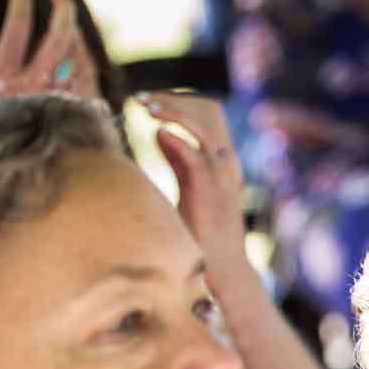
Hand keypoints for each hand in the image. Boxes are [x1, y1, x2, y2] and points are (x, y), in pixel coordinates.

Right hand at [0, 0, 102, 113]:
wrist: (13, 193)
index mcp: (3, 82)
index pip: (17, 31)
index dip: (21, 6)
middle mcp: (36, 90)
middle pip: (59, 38)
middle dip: (62, 10)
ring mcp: (63, 105)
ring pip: (80, 58)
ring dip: (76, 36)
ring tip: (70, 23)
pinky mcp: (82, 120)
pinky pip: (92, 83)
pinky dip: (88, 64)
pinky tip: (83, 57)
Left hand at [141, 93, 249, 279]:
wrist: (225, 270)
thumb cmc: (205, 233)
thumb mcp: (191, 187)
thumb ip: (178, 159)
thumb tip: (160, 133)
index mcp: (224, 159)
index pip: (209, 112)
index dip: (180, 100)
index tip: (150, 102)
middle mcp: (226, 162)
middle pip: (209, 110)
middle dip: (174, 98)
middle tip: (142, 100)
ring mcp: (221, 175)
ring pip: (203, 125)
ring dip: (171, 110)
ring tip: (144, 107)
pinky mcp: (209, 191)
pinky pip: (195, 155)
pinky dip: (175, 139)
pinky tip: (155, 132)